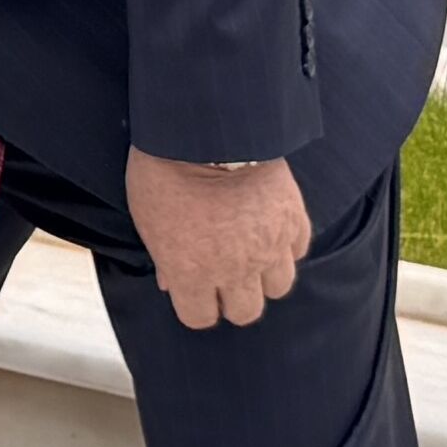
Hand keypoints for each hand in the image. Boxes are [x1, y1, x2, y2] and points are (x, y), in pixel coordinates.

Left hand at [125, 149, 309, 331]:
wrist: (204, 128)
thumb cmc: (164, 170)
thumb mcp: (148, 218)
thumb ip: (164, 256)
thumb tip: (171, 282)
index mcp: (192, 273)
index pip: (200, 318)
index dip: (196, 305)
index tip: (195, 292)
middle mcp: (235, 269)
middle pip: (245, 312)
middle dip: (232, 298)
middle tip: (225, 277)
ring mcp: (269, 245)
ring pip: (279, 286)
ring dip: (264, 275)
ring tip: (251, 255)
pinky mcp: (293, 219)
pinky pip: (298, 249)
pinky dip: (286, 245)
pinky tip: (270, 230)